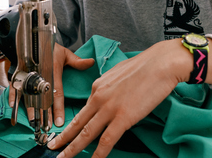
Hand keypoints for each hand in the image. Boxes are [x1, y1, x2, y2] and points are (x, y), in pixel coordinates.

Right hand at [8, 43, 94, 126]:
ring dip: (30, 109)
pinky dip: (13, 96)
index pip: (56, 93)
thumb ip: (77, 61)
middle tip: (46, 127)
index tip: (59, 121)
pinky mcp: (19, 74)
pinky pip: (14, 86)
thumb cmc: (50, 48)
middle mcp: (39, 75)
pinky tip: (13, 107)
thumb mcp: (65, 53)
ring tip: (33, 122)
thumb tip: (91, 62)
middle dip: (44, 114)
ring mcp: (28, 75)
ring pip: (28, 95)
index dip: (58, 108)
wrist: (33, 38)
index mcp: (52, 71)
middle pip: (42, 99)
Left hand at [47, 39, 193, 157]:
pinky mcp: (122, 118)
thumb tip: (108, 95)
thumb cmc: (144, 66)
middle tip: (51, 147)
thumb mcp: (118, 73)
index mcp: (98, 86)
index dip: (75, 122)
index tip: (68, 131)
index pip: (84, 108)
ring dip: (73, 148)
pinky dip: (98, 154)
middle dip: (63, 137)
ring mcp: (109, 108)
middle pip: (78, 122)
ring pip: (86, 133)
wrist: (159, 64)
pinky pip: (106, 140)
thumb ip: (109, 86)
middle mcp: (98, 97)